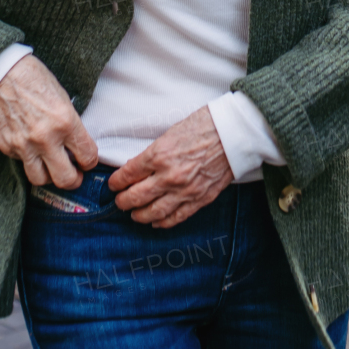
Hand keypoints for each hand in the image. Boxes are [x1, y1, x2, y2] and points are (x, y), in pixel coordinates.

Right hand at [0, 54, 97, 189]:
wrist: (1, 73)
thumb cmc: (35, 80)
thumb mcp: (64, 99)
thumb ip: (72, 126)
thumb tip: (78, 147)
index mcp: (65, 122)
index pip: (87, 156)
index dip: (90, 161)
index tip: (87, 160)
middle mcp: (45, 137)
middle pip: (65, 179)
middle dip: (74, 180)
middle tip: (74, 174)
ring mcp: (23, 145)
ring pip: (40, 180)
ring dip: (49, 176)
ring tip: (52, 166)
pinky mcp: (6, 146)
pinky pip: (21, 164)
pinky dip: (29, 160)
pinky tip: (31, 147)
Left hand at [108, 106, 232, 227]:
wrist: (235, 133)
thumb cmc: (204, 125)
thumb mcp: (171, 132)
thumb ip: (154, 153)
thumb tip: (137, 168)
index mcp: (159, 155)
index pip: (128, 174)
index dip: (116, 182)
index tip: (113, 184)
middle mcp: (169, 176)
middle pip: (136, 197)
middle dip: (123, 201)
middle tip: (119, 201)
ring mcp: (185, 191)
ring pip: (153, 212)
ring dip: (139, 215)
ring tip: (134, 214)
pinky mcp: (200, 199)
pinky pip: (176, 218)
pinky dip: (162, 222)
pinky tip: (155, 222)